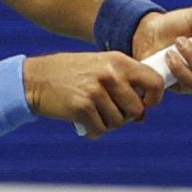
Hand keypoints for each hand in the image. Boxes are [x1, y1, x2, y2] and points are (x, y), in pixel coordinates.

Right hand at [24, 52, 168, 138]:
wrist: (36, 79)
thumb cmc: (72, 75)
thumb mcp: (101, 69)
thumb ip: (124, 86)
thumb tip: (143, 116)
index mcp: (118, 61)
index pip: (154, 81)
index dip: (154, 98)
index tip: (145, 105)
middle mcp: (109, 74)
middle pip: (136, 109)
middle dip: (126, 117)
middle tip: (110, 113)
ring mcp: (95, 91)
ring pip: (118, 122)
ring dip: (107, 124)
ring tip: (94, 114)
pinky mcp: (82, 107)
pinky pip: (100, 129)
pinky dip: (93, 130)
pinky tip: (83, 123)